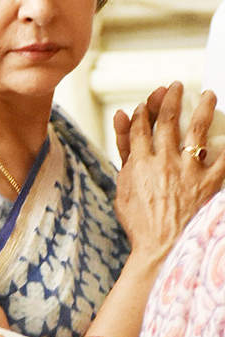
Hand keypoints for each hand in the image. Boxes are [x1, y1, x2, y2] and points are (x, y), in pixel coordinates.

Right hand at [114, 82, 224, 266]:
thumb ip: (123, 151)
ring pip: (196, 130)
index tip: (149, 100)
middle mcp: (164, 161)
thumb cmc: (140, 224)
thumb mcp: (122, 187)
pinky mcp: (209, 183)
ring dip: (203, 108)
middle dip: (171, 99)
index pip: (141, 125)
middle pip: (167, 120)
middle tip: (176, 86)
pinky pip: (224, 159)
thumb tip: (121, 117)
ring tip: (209, 95)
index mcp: (139, 162)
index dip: (144, 110)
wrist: (162, 250)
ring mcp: (188, 171)